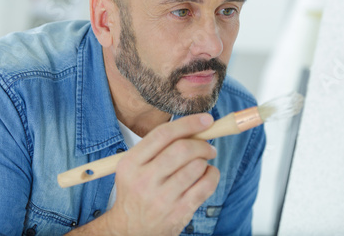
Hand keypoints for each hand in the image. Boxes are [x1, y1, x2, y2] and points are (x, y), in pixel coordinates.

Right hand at [105, 113, 219, 234]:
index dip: (188, 123)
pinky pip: (206, 185)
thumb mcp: (135, 166)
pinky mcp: (179, 212)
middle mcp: (144, 180)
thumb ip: (158, 147)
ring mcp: (162, 198)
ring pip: (197, 166)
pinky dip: (212, 175)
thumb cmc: (138, 190)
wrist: (131, 229)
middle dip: (202, 143)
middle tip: (208, 147)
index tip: (207, 120)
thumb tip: (196, 126)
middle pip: (182, 149)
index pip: (163, 134)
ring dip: (206, 160)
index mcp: (131, 163)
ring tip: (203, 163)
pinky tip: (207, 175)